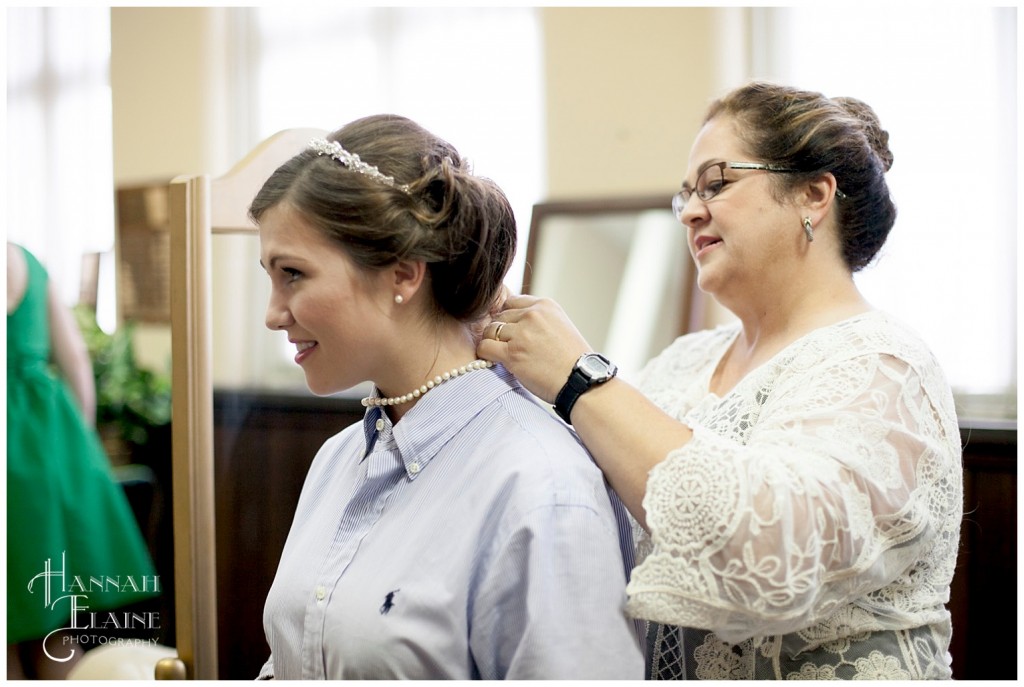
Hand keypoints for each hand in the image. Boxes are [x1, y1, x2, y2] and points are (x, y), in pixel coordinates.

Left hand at [476, 294, 590, 403]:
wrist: (582, 381)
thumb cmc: (572, 360)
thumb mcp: (559, 327)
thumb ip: (537, 320)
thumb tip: (511, 322)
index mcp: (545, 305)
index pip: (512, 302)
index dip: (509, 318)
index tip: (513, 333)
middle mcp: (533, 315)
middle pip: (499, 316)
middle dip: (501, 332)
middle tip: (509, 348)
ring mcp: (521, 333)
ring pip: (490, 330)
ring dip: (493, 343)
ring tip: (505, 356)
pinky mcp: (512, 353)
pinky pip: (485, 347)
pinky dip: (486, 354)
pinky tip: (496, 362)